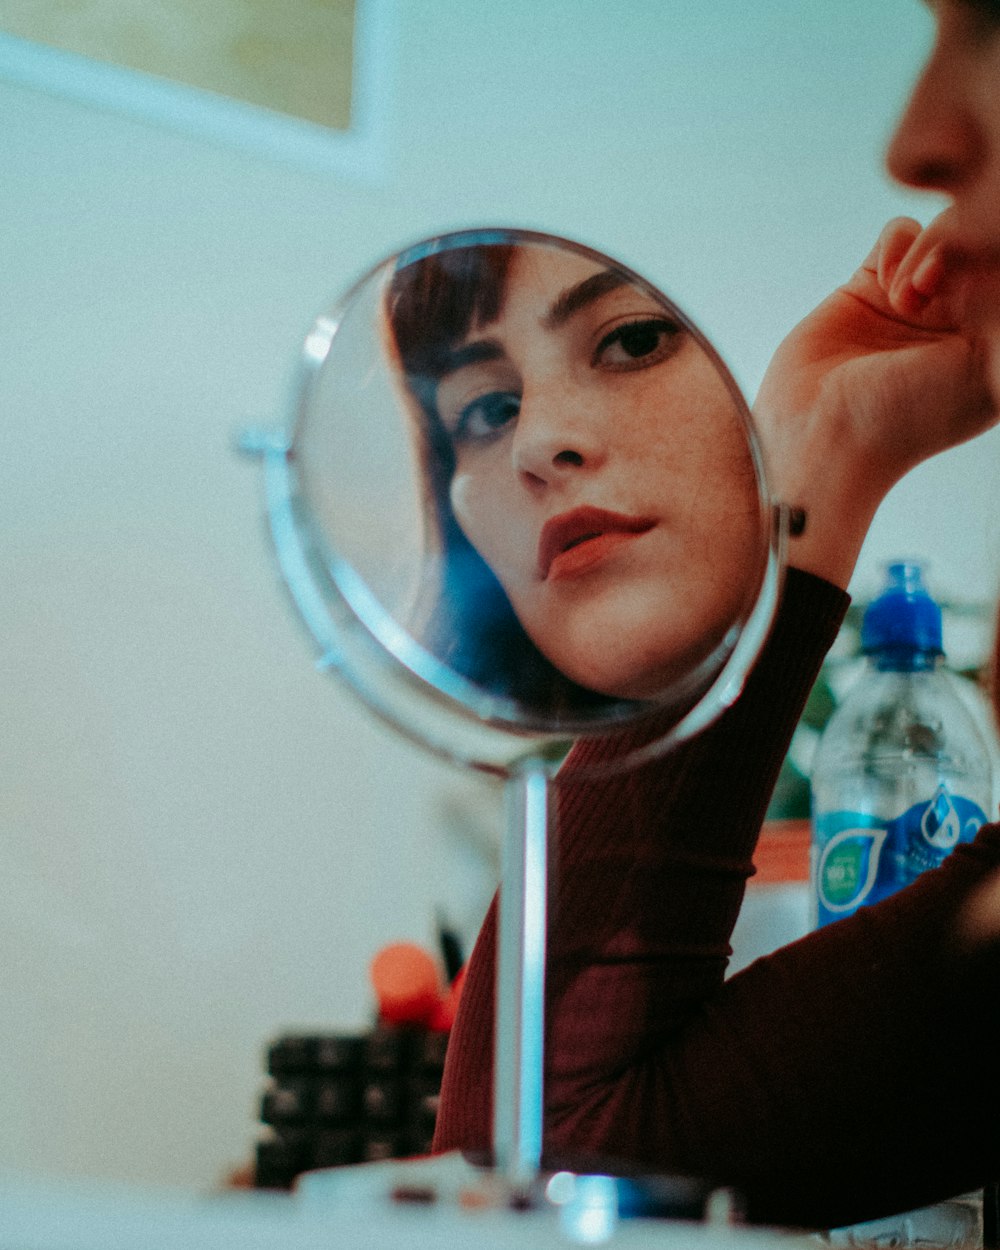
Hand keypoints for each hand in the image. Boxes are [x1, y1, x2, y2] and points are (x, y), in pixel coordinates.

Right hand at [754, 215, 997, 587]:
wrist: (824, 435)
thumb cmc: (908, 418)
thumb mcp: (985, 364)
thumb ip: (998, 308)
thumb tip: (989, 256)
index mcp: (992, 343)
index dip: (995, 265)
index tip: (974, 296)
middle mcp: (958, 320)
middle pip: (979, 247)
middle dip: (964, 251)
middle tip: (936, 287)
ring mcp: (913, 302)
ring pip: (941, 233)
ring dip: (929, 250)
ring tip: (908, 296)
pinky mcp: (866, 289)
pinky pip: (898, 235)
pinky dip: (897, 245)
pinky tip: (886, 282)